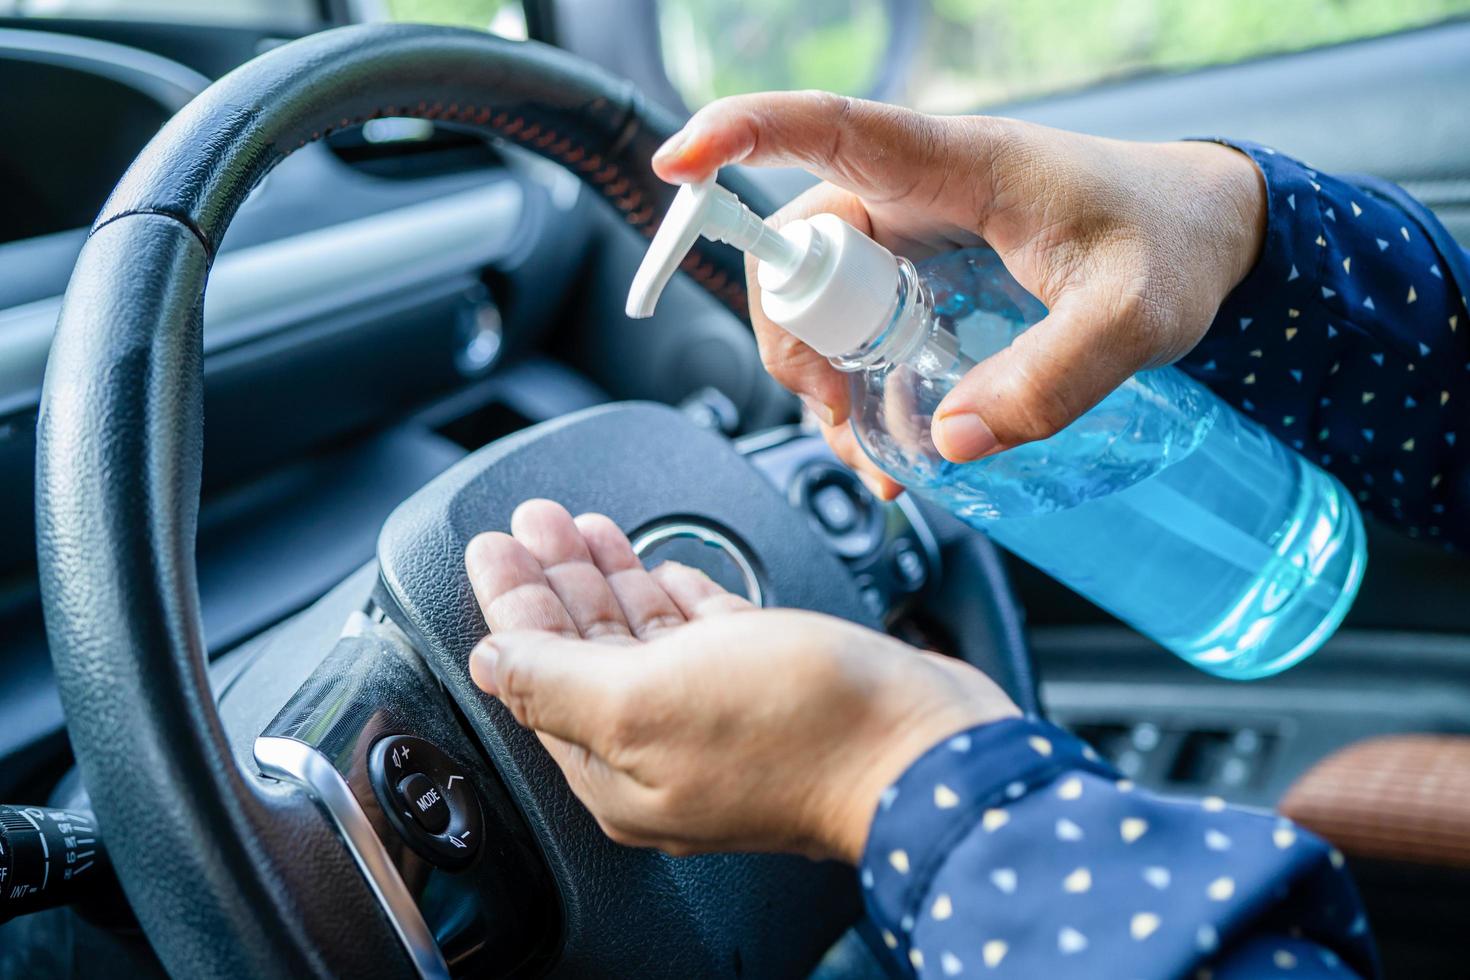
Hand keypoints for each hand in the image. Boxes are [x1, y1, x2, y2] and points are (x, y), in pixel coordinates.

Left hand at [464, 499, 1016, 861]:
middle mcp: (662, 746)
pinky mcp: (773, 687)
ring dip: (611, 577)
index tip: (493, 543)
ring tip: (584, 527)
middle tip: (535, 520)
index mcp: (616, 766)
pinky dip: (679, 595)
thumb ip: (553, 680)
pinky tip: (666, 568)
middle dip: (556, 579)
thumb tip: (488, 661)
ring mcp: (719, 716)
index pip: (536, 672)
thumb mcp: (645, 700)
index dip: (510, 602)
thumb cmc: (800, 730)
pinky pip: (705, 635)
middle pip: (584, 649)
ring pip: (643, 637)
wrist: (928, 744)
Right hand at [653, 92, 1266, 496]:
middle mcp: (918, 194)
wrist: (1208, 239)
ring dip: (822, 376)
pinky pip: (858, 327)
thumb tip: (948, 439)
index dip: (742, 134)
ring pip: (821, 299)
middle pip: (800, 247)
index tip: (678, 165)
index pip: (829, 128)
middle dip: (796, 335)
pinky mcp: (925, 280)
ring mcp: (916, 238)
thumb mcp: (1135, 314)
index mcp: (955, 164)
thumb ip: (1052, 377)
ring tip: (875, 449)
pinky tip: (893, 443)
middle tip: (839, 410)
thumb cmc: (1174, 244)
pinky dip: (857, 388)